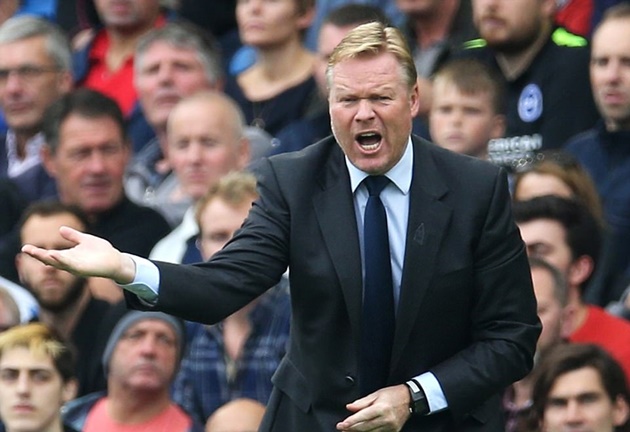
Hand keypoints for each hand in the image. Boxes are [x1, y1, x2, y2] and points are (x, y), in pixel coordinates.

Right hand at [20, 226, 135, 283]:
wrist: (116, 260)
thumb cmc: (101, 251)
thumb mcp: (85, 240)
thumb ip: (73, 236)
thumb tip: (60, 229)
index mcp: (68, 256)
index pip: (49, 254)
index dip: (38, 252)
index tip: (25, 247)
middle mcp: (70, 263)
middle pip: (50, 260)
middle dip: (38, 255)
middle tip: (26, 249)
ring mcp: (76, 267)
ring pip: (60, 264)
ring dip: (49, 259)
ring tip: (39, 253)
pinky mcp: (84, 269)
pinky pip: (71, 265)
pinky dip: (63, 261)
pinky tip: (55, 255)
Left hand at [336, 384, 410, 430]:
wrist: (410, 399)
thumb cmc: (392, 394)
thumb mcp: (376, 394)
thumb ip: (362, 402)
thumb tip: (349, 407)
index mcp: (381, 408)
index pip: (363, 417)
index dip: (351, 422)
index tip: (342, 424)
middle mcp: (386, 419)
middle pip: (365, 427)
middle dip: (352, 428)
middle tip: (341, 428)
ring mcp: (390, 427)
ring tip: (349, 430)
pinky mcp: (393, 431)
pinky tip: (362, 431)